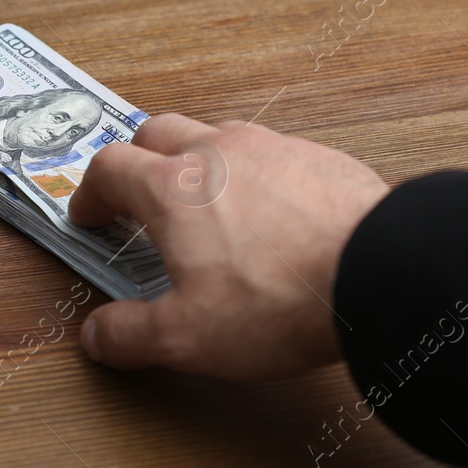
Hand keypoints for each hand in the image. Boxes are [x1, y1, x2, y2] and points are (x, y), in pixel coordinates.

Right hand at [68, 112, 387, 380]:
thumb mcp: (188, 336)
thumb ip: (131, 334)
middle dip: (137, 162)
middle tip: (136, 198)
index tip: (89, 214)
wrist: (378, 270)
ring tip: (205, 205)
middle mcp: (217, 151)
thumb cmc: (281, 297)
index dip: (89, 192)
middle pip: (156, 132)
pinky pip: (270, 153)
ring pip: (216, 134)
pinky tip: (268, 214)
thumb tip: (98, 335)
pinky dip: (253, 175)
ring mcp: (271, 147)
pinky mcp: (317, 157)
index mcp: (172, 186)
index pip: (109, 168)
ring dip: (198, 162)